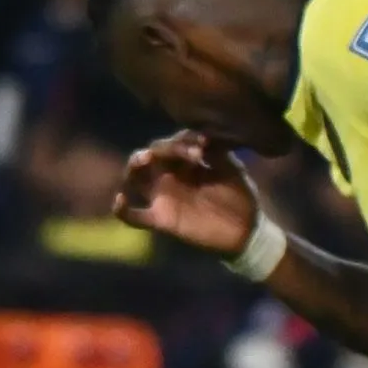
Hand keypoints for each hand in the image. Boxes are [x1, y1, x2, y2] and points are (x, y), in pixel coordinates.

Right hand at [114, 132, 261, 257]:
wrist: (246, 229)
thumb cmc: (239, 196)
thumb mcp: (231, 168)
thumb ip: (215, 151)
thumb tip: (201, 137)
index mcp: (184, 163)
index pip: (171, 143)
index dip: (182, 141)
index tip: (203, 146)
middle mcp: (169, 176)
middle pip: (148, 155)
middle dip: (161, 148)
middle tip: (182, 152)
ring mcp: (163, 197)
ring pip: (134, 178)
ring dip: (134, 165)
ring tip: (146, 159)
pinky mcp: (161, 219)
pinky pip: (133, 217)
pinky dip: (121, 210)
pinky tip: (121, 199)